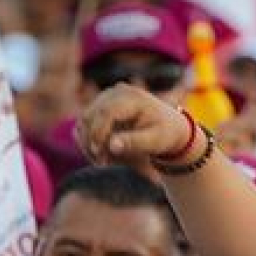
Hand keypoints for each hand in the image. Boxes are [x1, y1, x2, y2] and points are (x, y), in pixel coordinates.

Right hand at [76, 85, 191, 171]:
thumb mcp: (156, 141)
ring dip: (89, 142)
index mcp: (133, 97)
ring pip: (84, 120)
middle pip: (90, 116)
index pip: (106, 112)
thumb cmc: (165, 135)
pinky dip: (89, 139)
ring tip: (105, 161)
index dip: (98, 133)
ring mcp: (106, 96)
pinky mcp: (100, 105)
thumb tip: (112, 146)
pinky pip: (85, 123)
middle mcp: (117, 92)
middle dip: (92, 141)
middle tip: (102, 164)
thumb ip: (135, 142)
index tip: (99, 155)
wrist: (170, 127)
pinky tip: (104, 153)